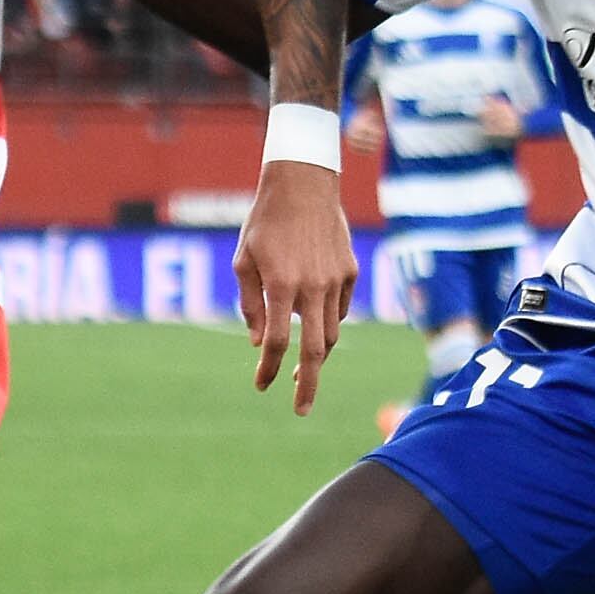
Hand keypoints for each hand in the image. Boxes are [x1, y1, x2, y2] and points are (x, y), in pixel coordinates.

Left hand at [235, 160, 357, 412]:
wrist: (303, 184)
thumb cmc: (265, 222)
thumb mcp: (243, 260)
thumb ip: (249, 303)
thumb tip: (256, 342)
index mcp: (281, 285)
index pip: (274, 342)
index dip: (266, 368)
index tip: (262, 384)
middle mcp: (313, 287)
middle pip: (315, 351)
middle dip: (306, 385)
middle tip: (300, 409)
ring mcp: (336, 280)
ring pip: (332, 332)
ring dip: (318, 356)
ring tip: (302, 369)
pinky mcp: (351, 272)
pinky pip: (342, 309)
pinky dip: (329, 323)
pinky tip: (315, 326)